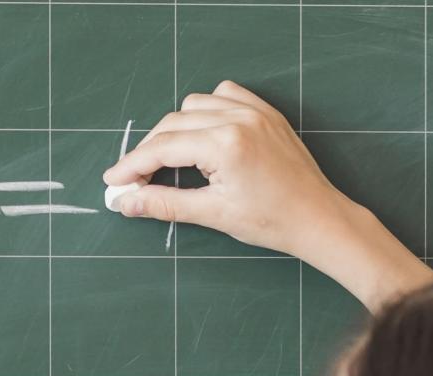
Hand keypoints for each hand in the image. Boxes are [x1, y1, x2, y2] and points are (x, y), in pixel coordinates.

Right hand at [102, 81, 432, 309]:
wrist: (318, 218)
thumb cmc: (274, 222)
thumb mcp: (213, 214)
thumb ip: (165, 203)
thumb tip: (127, 202)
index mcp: (226, 144)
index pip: (163, 147)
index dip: (133, 165)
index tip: (114, 180)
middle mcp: (239, 118)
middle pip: (173, 124)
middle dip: (149, 150)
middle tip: (136, 178)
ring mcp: (254, 111)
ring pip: (194, 105)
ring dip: (176, 129)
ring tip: (170, 161)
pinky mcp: (265, 112)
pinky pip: (224, 96)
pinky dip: (206, 111)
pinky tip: (203, 136)